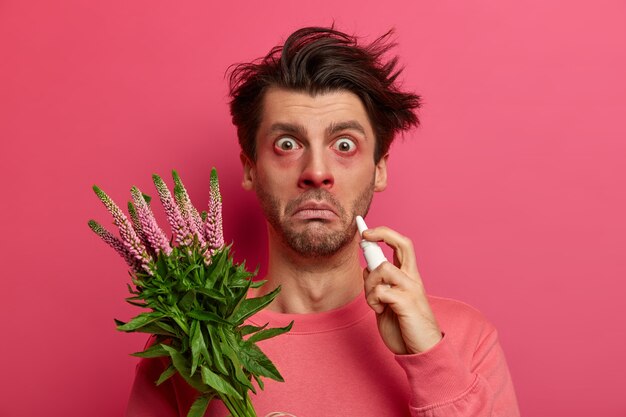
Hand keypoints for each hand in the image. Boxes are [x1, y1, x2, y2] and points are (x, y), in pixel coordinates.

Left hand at [362, 226, 442, 354]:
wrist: (422, 350)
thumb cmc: (405, 326)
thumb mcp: (389, 302)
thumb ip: (381, 285)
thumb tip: (367, 269)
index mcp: (409, 276)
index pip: (401, 246)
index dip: (383, 234)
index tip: (365, 229)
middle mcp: (413, 278)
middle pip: (403, 243)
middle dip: (382, 233)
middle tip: (366, 236)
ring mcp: (411, 289)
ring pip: (382, 269)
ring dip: (369, 284)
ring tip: (374, 302)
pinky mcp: (406, 302)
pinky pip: (380, 291)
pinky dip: (373, 300)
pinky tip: (380, 311)